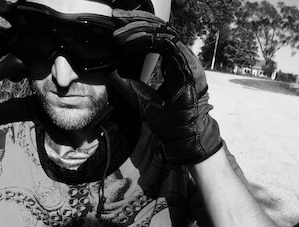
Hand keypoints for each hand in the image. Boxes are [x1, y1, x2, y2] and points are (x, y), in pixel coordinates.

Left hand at [111, 9, 222, 165]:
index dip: (135, 30)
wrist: (184, 136)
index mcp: (173, 63)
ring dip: (138, 28)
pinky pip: (167, 43)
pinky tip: (130, 42)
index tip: (116, 30)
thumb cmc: (169, 121)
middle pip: (159, 29)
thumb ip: (128, 84)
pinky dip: (147, 39)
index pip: (155, 37)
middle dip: (135, 21)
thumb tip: (110, 71)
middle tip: (115, 19)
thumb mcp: (141, 99)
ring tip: (119, 33)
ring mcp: (186, 60)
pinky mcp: (188, 64)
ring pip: (162, 31)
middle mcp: (181, 58)